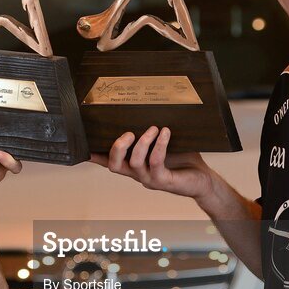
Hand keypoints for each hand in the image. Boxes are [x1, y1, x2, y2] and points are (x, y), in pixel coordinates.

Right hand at [91, 126, 213, 200]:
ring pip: (134, 163)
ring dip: (142, 143)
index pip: (109, 161)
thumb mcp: (163, 143)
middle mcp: (138, 174)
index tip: (84, 145)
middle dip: (117, 148)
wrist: (203, 180)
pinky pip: (156, 163)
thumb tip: (142, 107)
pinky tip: (166, 133)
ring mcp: (150, 179)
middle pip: (114, 166)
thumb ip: (150, 132)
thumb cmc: (183, 159)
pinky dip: (159, 146)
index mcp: (133, 165)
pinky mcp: (164, 181)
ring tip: (153, 128)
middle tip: (128, 133)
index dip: (95, 155)